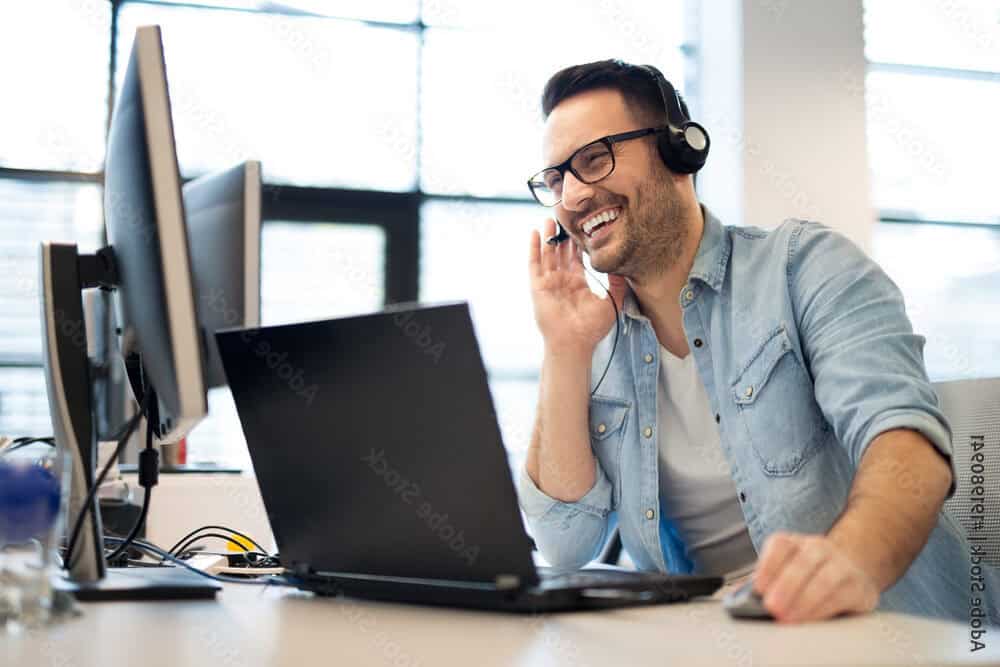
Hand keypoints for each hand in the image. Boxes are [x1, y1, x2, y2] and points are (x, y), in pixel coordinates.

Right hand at [528, 218, 625, 355]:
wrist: (575, 343)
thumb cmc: (592, 328)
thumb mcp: (612, 302)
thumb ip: (617, 284)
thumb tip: (622, 266)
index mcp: (577, 284)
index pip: (577, 258)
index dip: (579, 243)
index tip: (583, 226)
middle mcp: (562, 281)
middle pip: (561, 252)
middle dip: (563, 235)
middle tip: (566, 216)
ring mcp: (549, 283)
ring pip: (548, 254)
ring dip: (549, 236)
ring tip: (551, 218)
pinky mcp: (538, 286)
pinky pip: (534, 264)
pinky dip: (534, 248)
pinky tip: (536, 232)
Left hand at [752, 532, 879, 622]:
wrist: (851, 573)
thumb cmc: (808, 576)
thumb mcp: (784, 574)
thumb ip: (763, 584)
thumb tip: (736, 598)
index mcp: (794, 543)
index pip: (779, 545)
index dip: (768, 565)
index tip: (758, 588)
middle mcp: (818, 548)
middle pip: (803, 561)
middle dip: (786, 585)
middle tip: (772, 607)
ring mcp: (841, 564)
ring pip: (824, 578)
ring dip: (804, 600)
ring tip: (788, 617)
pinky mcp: (859, 586)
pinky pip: (841, 595)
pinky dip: (823, 608)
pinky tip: (810, 618)